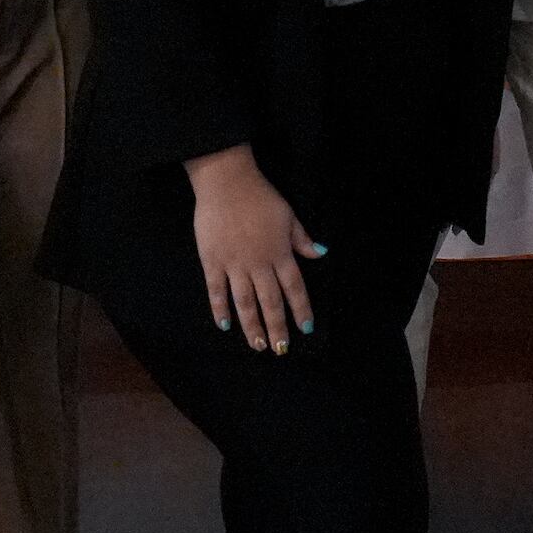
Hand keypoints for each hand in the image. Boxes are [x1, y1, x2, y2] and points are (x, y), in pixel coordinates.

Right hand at [186, 145, 318, 352]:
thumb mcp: (288, 215)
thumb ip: (301, 238)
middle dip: (277, 328)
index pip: (294, 288)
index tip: (306, 328)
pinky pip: (216, 290)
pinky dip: (220, 309)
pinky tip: (224, 325)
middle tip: (280, 350)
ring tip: (257, 345)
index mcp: (280, 253)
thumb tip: (320, 254)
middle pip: (270, 302)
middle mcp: (259, 264)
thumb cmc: (260, 196)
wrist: (226, 182)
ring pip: (245, 303)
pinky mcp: (212, 261)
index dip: (301, 309)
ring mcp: (234, 265)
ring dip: (252, 326)